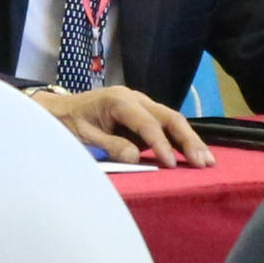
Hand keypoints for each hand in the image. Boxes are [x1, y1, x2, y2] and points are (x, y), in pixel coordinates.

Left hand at [31, 86, 211, 167]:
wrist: (57, 110)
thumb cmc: (67, 124)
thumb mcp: (83, 137)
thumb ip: (110, 146)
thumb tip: (136, 156)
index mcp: (118, 100)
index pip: (147, 123)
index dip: (160, 144)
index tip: (170, 164)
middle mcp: (134, 98)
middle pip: (169, 116)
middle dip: (187, 139)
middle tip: (203, 162)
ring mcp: (140, 103)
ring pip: (172, 119)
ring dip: (190, 139)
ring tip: (206, 160)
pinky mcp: (142, 113)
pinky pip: (165, 124)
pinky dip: (180, 139)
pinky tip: (192, 153)